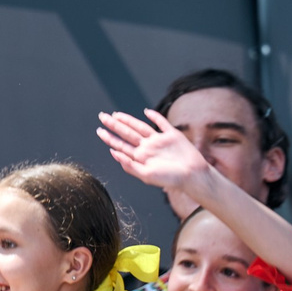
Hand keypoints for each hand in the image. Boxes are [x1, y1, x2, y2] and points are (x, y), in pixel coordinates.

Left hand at [96, 107, 216, 199]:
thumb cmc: (170, 179)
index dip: (110, 138)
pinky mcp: (172, 135)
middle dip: (114, 125)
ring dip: (128, 120)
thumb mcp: (146, 174)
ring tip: (116, 115)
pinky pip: (162, 123)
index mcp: (141, 158)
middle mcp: (148, 148)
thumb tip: (113, 153)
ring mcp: (159, 141)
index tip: (99, 130)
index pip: (121, 145)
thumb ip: (129, 164)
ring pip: (140, 127)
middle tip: (102, 116)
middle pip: (128, 134)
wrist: (192, 175)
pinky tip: (146, 111)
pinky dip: (154, 116)